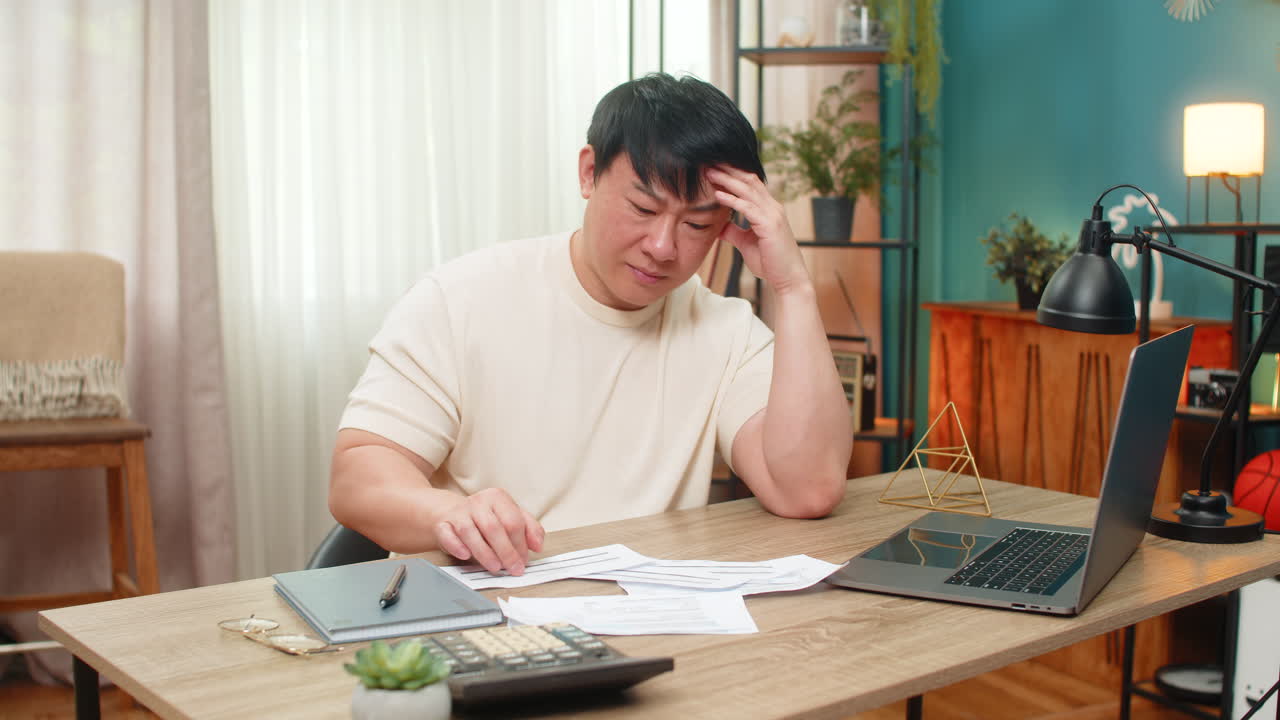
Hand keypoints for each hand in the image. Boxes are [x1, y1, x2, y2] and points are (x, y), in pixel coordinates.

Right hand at [433, 488, 544, 574]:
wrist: (450, 512)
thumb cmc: (485, 518)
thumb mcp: (510, 516)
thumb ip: (529, 529)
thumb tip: (538, 545)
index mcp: (497, 498)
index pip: (513, 521)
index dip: (521, 544)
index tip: (524, 561)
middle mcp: (478, 502)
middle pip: (494, 528)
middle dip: (506, 551)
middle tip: (513, 568)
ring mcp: (459, 513)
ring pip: (471, 532)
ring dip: (485, 553)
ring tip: (496, 567)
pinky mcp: (442, 524)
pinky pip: (448, 535)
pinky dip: (456, 546)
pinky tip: (465, 555)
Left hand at [707, 165, 810, 295]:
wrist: (788, 279)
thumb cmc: (770, 262)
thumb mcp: (746, 243)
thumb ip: (734, 231)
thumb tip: (719, 225)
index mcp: (768, 209)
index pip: (750, 184)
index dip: (732, 174)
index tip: (713, 168)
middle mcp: (772, 207)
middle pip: (748, 180)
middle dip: (728, 170)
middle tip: (708, 162)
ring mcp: (772, 214)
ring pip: (747, 189)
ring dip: (727, 180)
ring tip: (709, 172)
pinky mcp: (769, 225)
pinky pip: (748, 207)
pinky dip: (732, 199)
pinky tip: (718, 195)